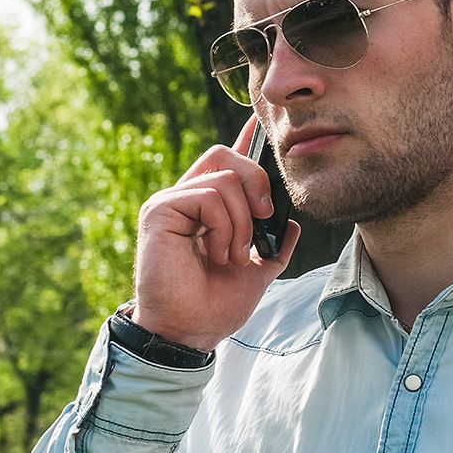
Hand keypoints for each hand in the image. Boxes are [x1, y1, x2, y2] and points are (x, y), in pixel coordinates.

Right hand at [132, 114, 300, 350]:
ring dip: (241, 222)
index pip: (226, 162)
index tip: (260, 121)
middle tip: (262, 218)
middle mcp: (187, 198)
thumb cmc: (214, 306)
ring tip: (230, 255)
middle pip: (226, 154)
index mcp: (207, 209)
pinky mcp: (160, 210)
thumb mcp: (257, 273)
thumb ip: (274, 247)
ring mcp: (171, 202)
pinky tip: (215, 254)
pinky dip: (224, 227)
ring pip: (225, 178)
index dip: (245, 139)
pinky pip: (209, 196)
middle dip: (256, 180)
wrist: (189, 332)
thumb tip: (292, 225)